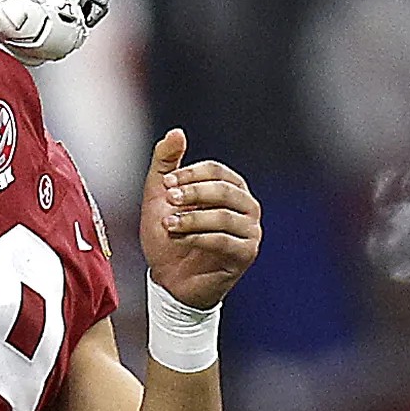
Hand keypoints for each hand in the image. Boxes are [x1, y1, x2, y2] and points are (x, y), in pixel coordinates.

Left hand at [139, 129, 261, 309]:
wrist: (169, 279)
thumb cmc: (168, 235)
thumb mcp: (159, 196)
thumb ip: (166, 163)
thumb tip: (177, 132)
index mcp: (231, 189)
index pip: (217, 171)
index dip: (190, 174)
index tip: (165, 184)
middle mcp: (247, 207)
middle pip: (225, 190)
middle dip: (193, 193)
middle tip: (168, 201)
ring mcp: (250, 231)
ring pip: (224, 216)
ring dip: (191, 219)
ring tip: (168, 224)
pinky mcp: (245, 254)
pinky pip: (224, 241)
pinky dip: (196, 238)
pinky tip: (178, 239)